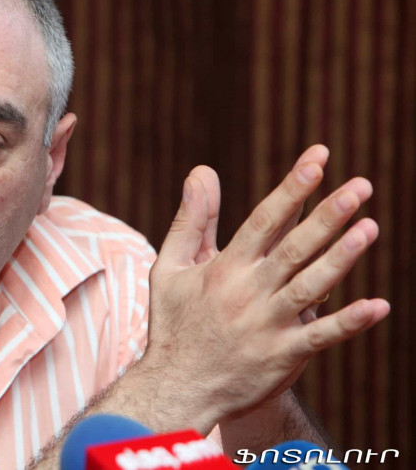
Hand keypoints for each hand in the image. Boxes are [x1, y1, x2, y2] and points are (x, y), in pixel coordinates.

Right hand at [144, 145, 389, 431]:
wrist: (175, 387)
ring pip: (311, 285)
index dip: (292, 188)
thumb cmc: (174, 323)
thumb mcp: (170, 267)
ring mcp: (268, 325)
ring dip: (341, 257)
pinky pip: (321, 337)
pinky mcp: (282, 356)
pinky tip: (378, 305)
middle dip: (327, 214)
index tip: (318, 160)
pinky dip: (349, 322)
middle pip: (294, 247)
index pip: (264, 220)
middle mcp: (248, 292)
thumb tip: (202, 171)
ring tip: (370, 227)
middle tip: (360, 186)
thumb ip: (192, 219)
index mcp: (224, 268)